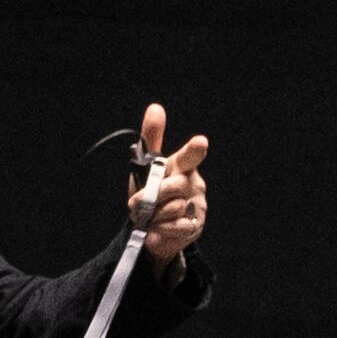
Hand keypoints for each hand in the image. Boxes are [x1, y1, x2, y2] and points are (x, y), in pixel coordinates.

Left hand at [133, 102, 212, 261]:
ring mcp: (196, 205)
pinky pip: (177, 227)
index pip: (190, 156)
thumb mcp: (147, 166)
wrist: (155, 228)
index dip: (194, 149)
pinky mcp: (195, 225)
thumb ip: (151, 139)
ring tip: (148, 217)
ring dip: (154, 215)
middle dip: (152, 195)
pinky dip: (161, 230)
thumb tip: (156, 107)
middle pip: (174, 186)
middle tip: (136, 203)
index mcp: (182, 166)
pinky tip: (155, 230)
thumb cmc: (153, 192)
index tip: (200, 142)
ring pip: (174, 208)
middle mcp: (193, 183)